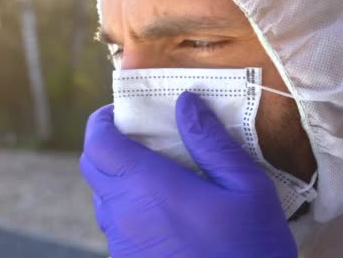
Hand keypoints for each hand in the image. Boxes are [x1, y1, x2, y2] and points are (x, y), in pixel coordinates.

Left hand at [79, 92, 296, 257]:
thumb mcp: (246, 188)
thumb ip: (211, 140)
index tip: (123, 110)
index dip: (102, 119)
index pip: (97, 141)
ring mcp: (121, 244)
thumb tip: (185, 100)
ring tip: (155, 174)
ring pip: (102, 197)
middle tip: (140, 138)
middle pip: (92, 166)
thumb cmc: (249, 250)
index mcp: (146, 187)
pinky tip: (162, 212)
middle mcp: (122, 214)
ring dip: (117, 177)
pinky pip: (115, 226)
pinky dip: (126, 207)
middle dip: (107, 144)